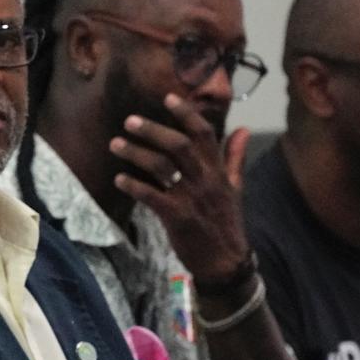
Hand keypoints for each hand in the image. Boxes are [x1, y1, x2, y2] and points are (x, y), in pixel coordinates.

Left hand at [110, 93, 250, 284]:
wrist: (225, 262)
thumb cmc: (225, 222)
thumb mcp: (236, 187)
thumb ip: (235, 157)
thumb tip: (244, 128)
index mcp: (219, 171)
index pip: (205, 134)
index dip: (186, 114)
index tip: (167, 97)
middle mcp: (206, 180)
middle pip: (179, 145)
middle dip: (153, 130)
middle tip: (129, 121)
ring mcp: (192, 198)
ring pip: (162, 167)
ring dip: (136, 153)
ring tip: (115, 144)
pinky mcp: (178, 217)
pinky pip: (151, 196)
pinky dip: (133, 185)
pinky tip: (118, 179)